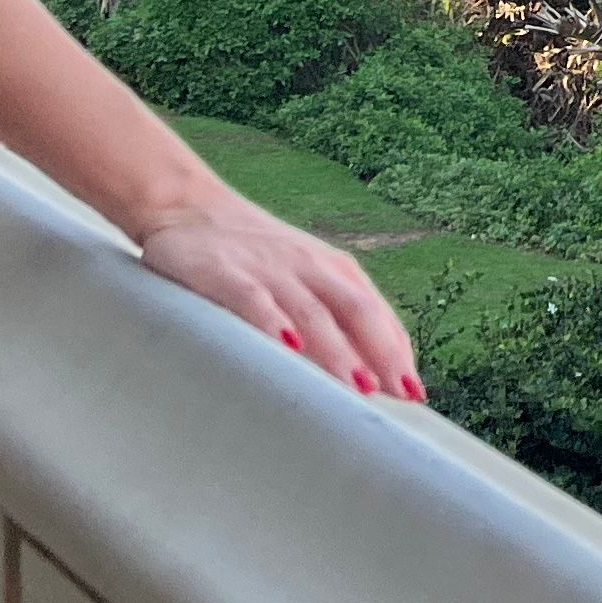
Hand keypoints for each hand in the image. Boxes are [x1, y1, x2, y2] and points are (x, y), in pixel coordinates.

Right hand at [133, 194, 422, 402]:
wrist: (187, 205)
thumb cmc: (254, 254)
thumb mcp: (302, 277)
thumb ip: (333, 316)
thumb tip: (368, 373)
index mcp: (332, 269)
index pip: (375, 312)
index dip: (396, 351)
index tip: (414, 394)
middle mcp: (309, 266)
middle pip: (355, 311)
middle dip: (380, 354)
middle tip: (398, 397)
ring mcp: (269, 268)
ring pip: (311, 311)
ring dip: (337, 351)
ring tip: (357, 387)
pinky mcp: (225, 272)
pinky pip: (252, 299)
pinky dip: (272, 322)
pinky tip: (287, 347)